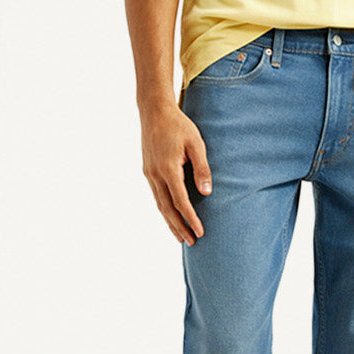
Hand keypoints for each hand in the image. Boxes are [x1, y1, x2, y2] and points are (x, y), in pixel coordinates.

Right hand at [139, 101, 211, 243]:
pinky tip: (170, 217)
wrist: (154, 111)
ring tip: (181, 237)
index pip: (180, 201)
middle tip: (191, 242)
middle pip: (167, 209)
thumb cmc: (179, 125)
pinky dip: (164, 210)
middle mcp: (155, 174)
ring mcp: (149, 173)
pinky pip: (156, 196)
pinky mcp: (147, 171)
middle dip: (179, 227)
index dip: (191, 218)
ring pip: (159, 205)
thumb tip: (206, 193)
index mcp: (168, 168)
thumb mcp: (196, 143)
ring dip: (170, 222)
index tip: (200, 231)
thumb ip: (201, 168)